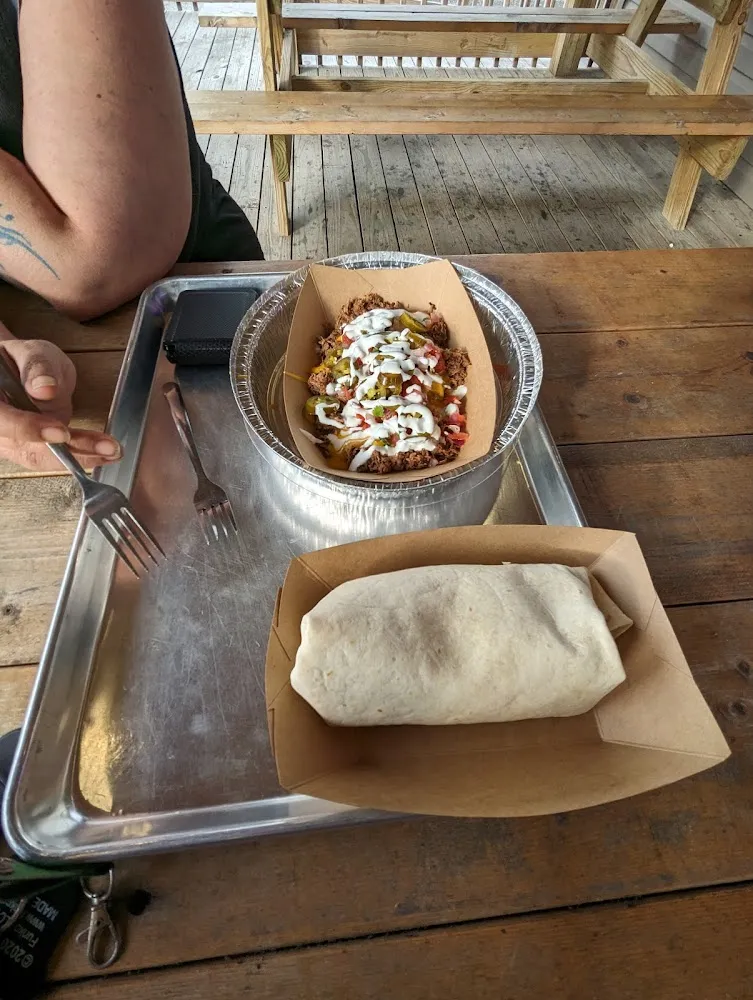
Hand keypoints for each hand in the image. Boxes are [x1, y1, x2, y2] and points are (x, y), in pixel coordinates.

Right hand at [0, 329, 121, 471]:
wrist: (25, 372)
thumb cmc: (23, 361)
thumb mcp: (31, 353)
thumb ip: (37, 367)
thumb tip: (45, 388)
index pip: (3, 421)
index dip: (29, 429)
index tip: (60, 432)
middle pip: (26, 447)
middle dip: (68, 451)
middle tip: (104, 447)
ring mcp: (12, 443)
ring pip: (43, 457)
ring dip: (80, 457)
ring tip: (112, 451)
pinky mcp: (32, 450)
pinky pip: (53, 458)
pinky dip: (80, 457)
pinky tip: (105, 454)